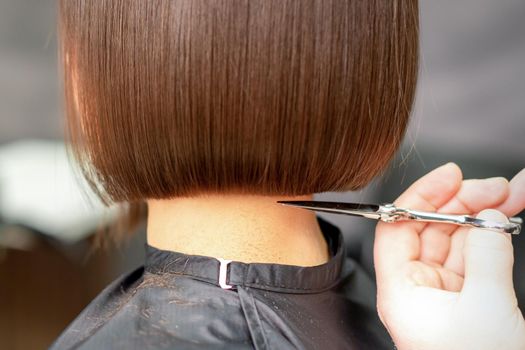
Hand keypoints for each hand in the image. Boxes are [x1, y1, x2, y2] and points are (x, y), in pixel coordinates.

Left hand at [374, 163, 524, 349]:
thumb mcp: (486, 309)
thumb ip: (487, 256)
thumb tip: (489, 220)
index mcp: (400, 292)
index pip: (396, 229)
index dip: (420, 197)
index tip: (450, 175)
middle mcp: (416, 288)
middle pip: (430, 228)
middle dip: (462, 202)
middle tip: (495, 187)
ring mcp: (442, 291)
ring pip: (457, 238)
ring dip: (484, 214)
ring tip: (515, 192)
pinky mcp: (467, 296)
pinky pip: (476, 255)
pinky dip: (494, 235)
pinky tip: (509, 217)